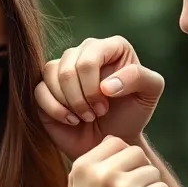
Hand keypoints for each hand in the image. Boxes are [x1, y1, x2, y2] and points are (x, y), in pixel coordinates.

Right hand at [36, 36, 164, 159]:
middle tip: (96, 114)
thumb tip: (106, 84)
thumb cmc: (131, 116)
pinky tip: (71, 121)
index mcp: (109, 46)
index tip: (107, 105)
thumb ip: (139, 78)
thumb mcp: (148, 94)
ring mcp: (61, 69)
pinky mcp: (45, 88)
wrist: (111, 140)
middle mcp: (83, 52)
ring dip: (69, 103)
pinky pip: (39, 91)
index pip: (90, 56)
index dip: (94, 85)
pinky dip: (55, 110)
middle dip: (82, 97)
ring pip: (51, 75)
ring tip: (85, 118)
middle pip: (68, 67)